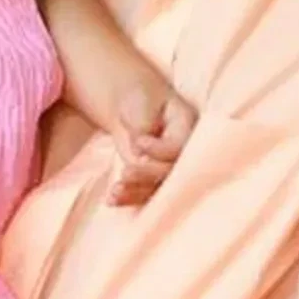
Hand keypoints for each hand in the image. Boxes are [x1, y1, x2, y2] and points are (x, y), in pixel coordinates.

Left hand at [107, 82, 196, 205]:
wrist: (134, 105)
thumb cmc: (140, 98)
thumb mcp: (140, 103)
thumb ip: (141, 125)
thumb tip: (138, 153)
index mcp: (187, 124)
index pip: (180, 146)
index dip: (160, 149)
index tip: (138, 141)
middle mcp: (183, 149)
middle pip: (172, 171)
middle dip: (149, 175)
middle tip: (125, 173)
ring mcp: (170, 165)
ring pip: (159, 186)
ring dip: (137, 191)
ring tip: (115, 191)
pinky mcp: (154, 177)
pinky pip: (146, 192)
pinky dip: (128, 197)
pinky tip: (111, 200)